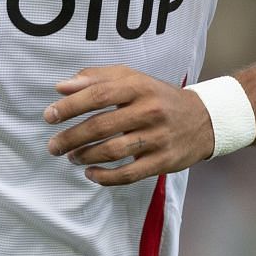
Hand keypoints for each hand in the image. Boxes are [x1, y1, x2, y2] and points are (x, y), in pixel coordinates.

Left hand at [43, 65, 216, 186]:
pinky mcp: (164, 161)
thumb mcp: (133, 78)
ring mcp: (158, 137)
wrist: (205, 119)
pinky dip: (106, 177)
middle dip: (71, 137)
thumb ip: (97, 78)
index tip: (49, 116)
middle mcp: (150, 111)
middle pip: (101, 126)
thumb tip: (61, 87)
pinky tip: (91, 174)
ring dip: (85, 156)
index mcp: (139, 86)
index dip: (70, 106)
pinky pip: (129, 174)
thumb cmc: (158, 97)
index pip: (98, 95)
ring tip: (71, 157)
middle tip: (53, 145)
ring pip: (113, 151)